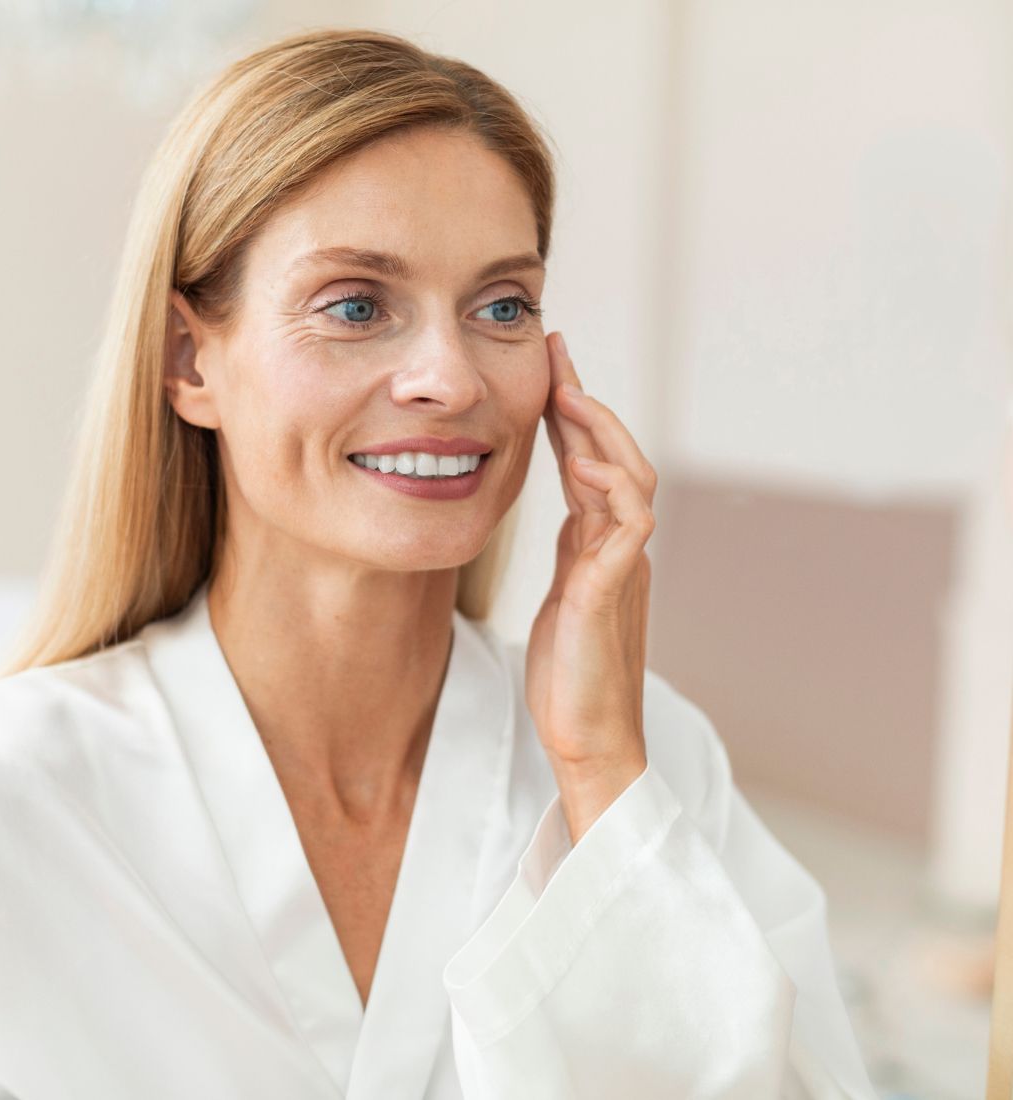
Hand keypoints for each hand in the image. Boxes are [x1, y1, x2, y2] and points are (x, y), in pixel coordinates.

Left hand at [525, 332, 655, 841]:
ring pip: (630, 480)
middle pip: (615, 457)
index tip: (551, 372)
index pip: (591, 466)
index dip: (573, 419)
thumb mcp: (564, 597)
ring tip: (568, 394)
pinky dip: (612, 490)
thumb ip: (574, 552)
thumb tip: (571, 507)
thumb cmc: (571, 677)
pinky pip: (628, 527)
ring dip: (600, 433)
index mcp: (601, 547)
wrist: (589, 739)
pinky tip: (587, 465)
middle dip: (586, 404)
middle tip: (556, 356)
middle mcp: (620, 549)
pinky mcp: (613, 592)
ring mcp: (622, 568)